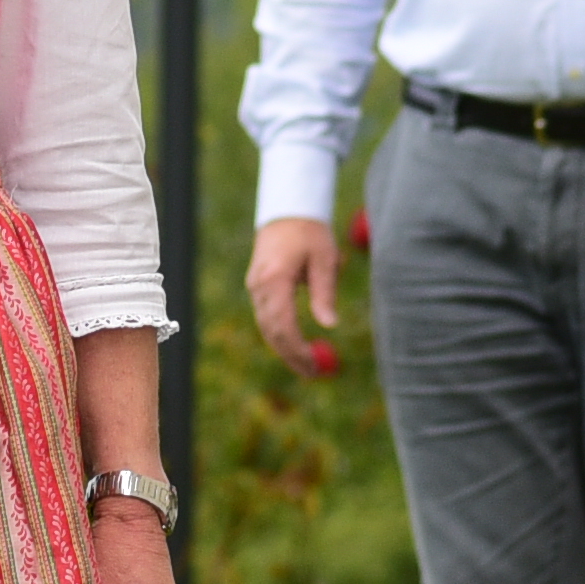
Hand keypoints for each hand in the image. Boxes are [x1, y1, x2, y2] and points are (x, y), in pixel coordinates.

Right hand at [244, 214, 344, 376]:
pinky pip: (265, 317)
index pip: (283, 324)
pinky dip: (279, 334)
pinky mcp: (257, 286)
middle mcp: (259, 285)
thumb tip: (330, 325)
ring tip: (307, 365)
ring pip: (266, 326)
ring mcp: (254, 286)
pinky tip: (295, 345)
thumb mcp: (324, 260)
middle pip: (271, 330)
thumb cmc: (310, 232)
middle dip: (290, 355)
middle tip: (313, 373)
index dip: (297, 349)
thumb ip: (325, 293)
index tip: (314, 365)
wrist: (287, 210)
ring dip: (284, 348)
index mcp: (276, 278)